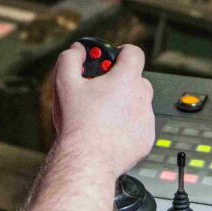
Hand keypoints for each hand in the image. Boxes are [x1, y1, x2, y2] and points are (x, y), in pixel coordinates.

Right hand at [50, 42, 155, 177]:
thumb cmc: (77, 124)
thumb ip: (70, 59)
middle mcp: (142, 97)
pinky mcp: (146, 140)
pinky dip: (128, 127)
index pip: (134, 53)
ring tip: (102, 116)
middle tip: (100, 90)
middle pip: (136, 79)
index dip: (121, 52)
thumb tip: (77, 50)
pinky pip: (140, 126)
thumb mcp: (64, 83)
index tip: (111, 59)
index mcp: (126, 79)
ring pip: (138, 104)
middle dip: (120, 81)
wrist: (86, 160)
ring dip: (125, 105)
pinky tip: (110, 133)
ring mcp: (146, 120)